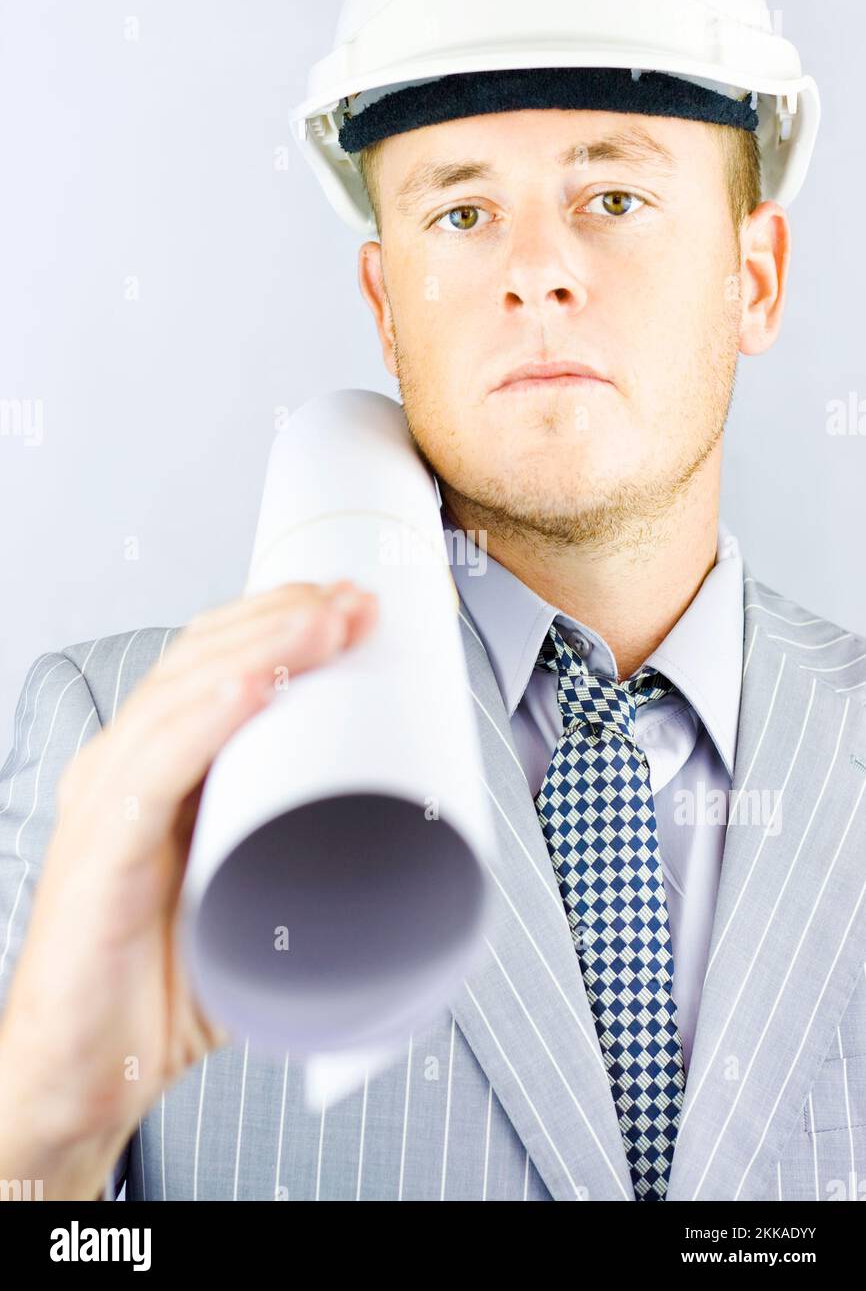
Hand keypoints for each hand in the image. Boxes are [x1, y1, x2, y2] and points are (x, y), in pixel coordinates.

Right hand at [0, 579, 377, 1196]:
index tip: (357, 605)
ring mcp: (106, 801)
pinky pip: (156, 764)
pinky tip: (259, 682)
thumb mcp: (250, 893)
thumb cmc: (165, 985)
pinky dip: (212, 716)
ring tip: (332, 625)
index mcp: (155, 765)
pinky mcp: (101, 850)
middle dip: (286, 617)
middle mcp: (122, 765)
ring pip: (184, 692)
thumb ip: (299, 849)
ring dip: (267, 647)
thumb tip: (398, 828)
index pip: (212, 660)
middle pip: (202, 656)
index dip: (282, 619)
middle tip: (359, 601)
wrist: (85, 1075)